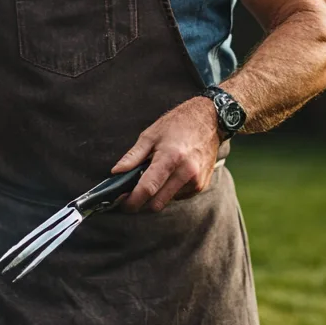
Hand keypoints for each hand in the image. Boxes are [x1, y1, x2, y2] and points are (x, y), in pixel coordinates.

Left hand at [111, 97, 219, 212]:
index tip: (122, 203)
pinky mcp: (201, 185)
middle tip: (133, 192)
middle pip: (157, 203)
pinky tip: (171, 174)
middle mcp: (186, 172)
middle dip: (142, 202)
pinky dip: (170, 190)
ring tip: (156, 174)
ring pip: (167, 200)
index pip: (148, 188)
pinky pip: (179, 196)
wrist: (209, 120)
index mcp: (170, 157)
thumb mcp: (150, 135)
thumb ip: (132, 156)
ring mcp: (196, 180)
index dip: (132, 200)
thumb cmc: (177, 125)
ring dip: (157, 194)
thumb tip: (116, 172)